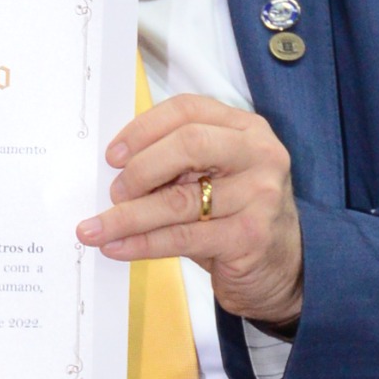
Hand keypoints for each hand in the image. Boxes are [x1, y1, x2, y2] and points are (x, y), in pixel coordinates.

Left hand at [80, 92, 304, 322]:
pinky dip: (142, 243)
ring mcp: (259, 196)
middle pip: (189, 145)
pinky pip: (182, 237)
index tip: (113, 155)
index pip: (188, 110)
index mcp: (245, 128)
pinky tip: (117, 247)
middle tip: (114, 192)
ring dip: (128, 216)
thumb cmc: (237, 215)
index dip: (143, 128)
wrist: (283, 268)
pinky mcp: (250, 237)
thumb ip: (179, 162)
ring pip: (179, 200)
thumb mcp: (216, 176)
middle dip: (140, 169)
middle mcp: (259, 155)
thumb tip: (115, 168)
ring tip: (95, 228)